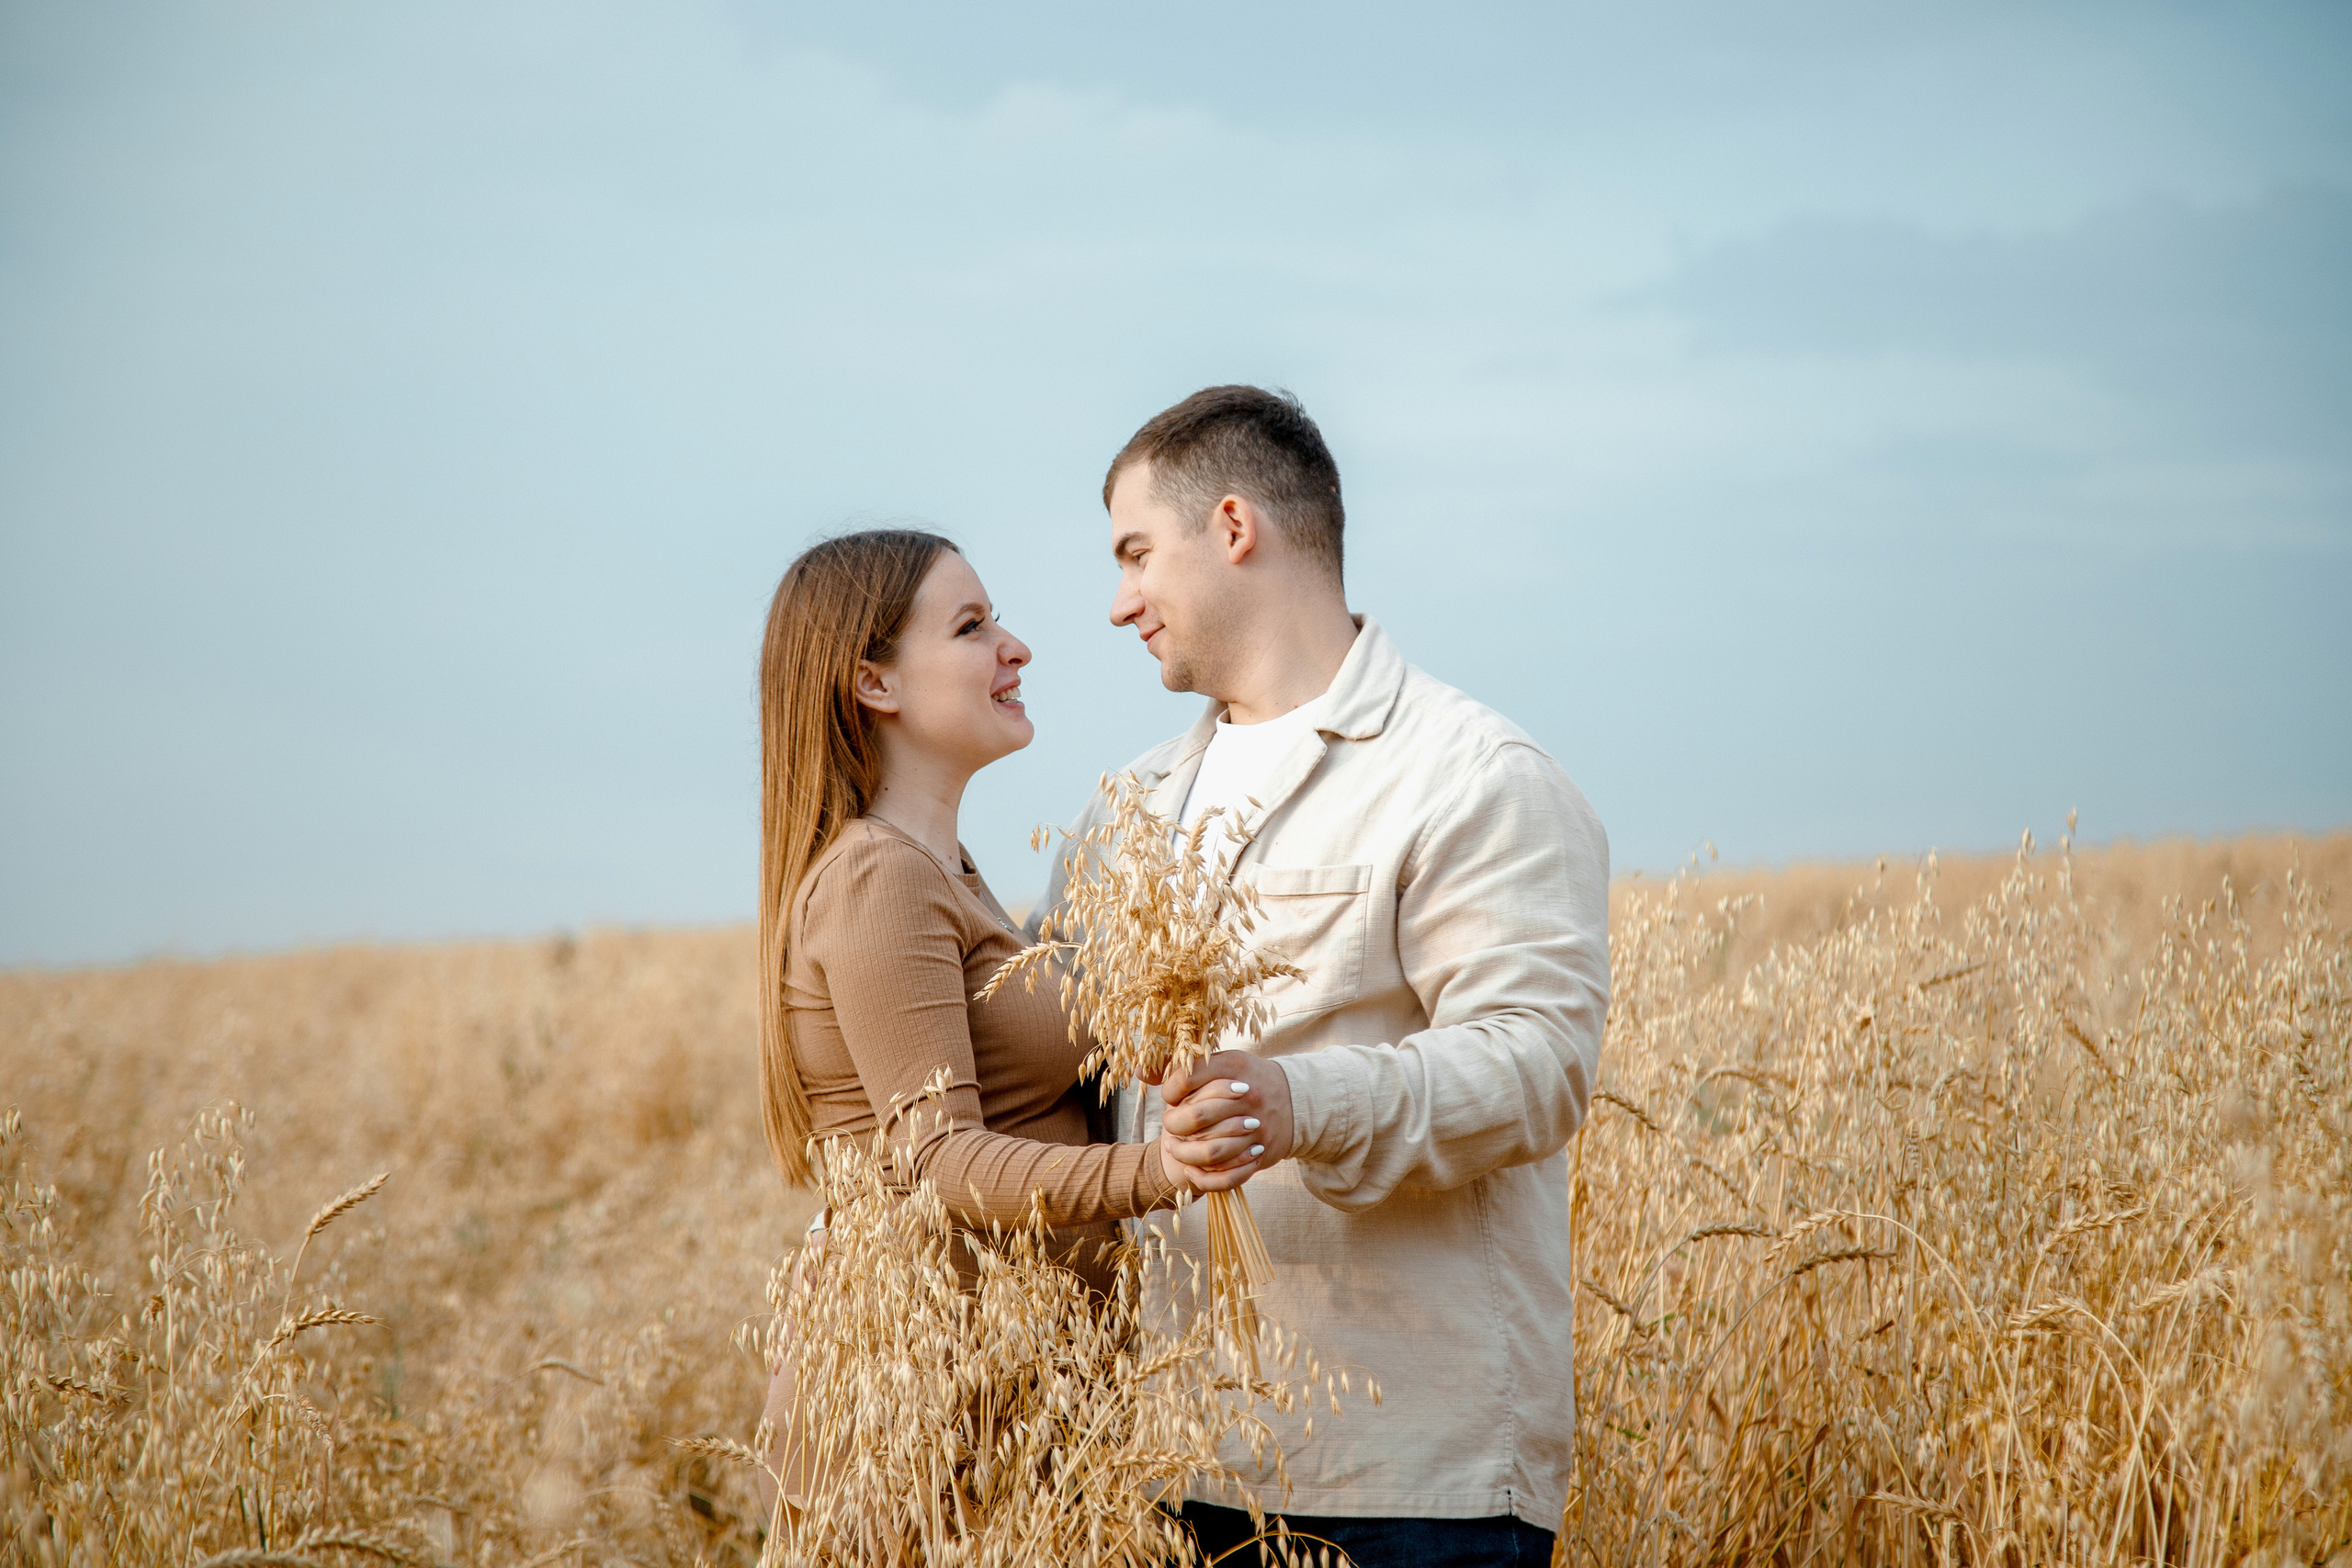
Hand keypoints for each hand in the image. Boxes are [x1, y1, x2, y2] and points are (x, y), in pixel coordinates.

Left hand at [1151, 1050, 1293, 1193]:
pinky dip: (1204, 1179)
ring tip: (1173, 1147)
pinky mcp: (1261, 1155)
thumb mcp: (1219, 1062)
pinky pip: (1228, 1178)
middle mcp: (1247, 1097)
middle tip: (1169, 1124)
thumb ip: (1179, 1066)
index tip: (1170, 1096)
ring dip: (1183, 1154)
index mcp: (1233, 1067)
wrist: (1294, 1097)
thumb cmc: (1243, 1079)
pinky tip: (1190, 1171)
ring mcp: (1256, 1129)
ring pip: (1210, 1152)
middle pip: (1197, 1117)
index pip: (1188, 1078)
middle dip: (1173, 1124)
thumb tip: (1139, 1074)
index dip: (1170, 1091)